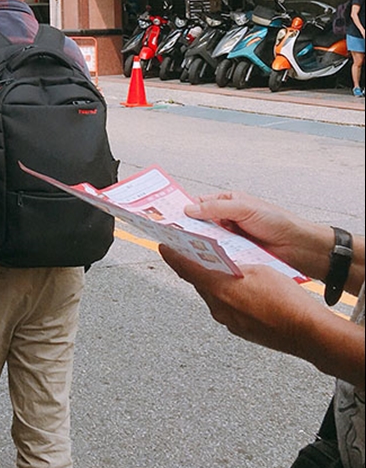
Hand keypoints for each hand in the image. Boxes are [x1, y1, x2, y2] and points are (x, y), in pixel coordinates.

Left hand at [161, 246, 310, 351]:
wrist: (308, 333)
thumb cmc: (286, 300)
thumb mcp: (259, 269)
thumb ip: (235, 265)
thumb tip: (224, 265)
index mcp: (220, 289)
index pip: (187, 269)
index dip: (173, 256)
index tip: (164, 246)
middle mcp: (219, 308)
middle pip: (199, 282)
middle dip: (196, 267)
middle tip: (192, 252)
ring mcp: (229, 321)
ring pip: (213, 295)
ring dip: (213, 282)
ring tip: (221, 269)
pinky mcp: (239, 329)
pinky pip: (226, 307)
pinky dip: (226, 295)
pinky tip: (239, 289)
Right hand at [183, 191, 331, 278]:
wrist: (301, 248)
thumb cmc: (278, 222)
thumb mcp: (245, 208)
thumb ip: (216, 208)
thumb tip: (190, 209)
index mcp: (227, 204)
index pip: (198, 205)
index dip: (182, 210)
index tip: (166, 216)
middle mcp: (227, 221)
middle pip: (199, 226)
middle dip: (187, 231)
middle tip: (171, 237)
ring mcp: (231, 240)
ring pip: (207, 244)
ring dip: (200, 247)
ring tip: (185, 251)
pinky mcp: (237, 257)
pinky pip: (219, 258)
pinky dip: (212, 260)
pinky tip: (205, 263)